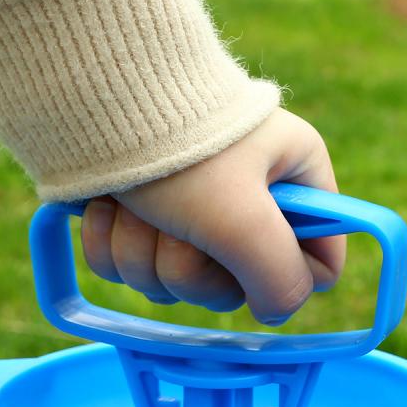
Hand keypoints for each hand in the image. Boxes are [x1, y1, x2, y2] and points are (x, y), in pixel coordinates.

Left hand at [80, 108, 345, 325]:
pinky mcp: (139, 214)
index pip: (318, 265)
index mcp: (293, 181)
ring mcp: (191, 209)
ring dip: (143, 254)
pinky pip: (128, 269)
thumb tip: (276, 312)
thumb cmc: (179, 151)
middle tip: (178, 225)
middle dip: (188, 266)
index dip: (282, 278)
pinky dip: (112, 244)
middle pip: (229, 286)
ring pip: (171, 282)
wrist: (88, 94)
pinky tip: (109, 207)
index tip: (244, 260)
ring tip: (135, 206)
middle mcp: (248, 197)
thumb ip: (279, 278)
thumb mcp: (243, 220)